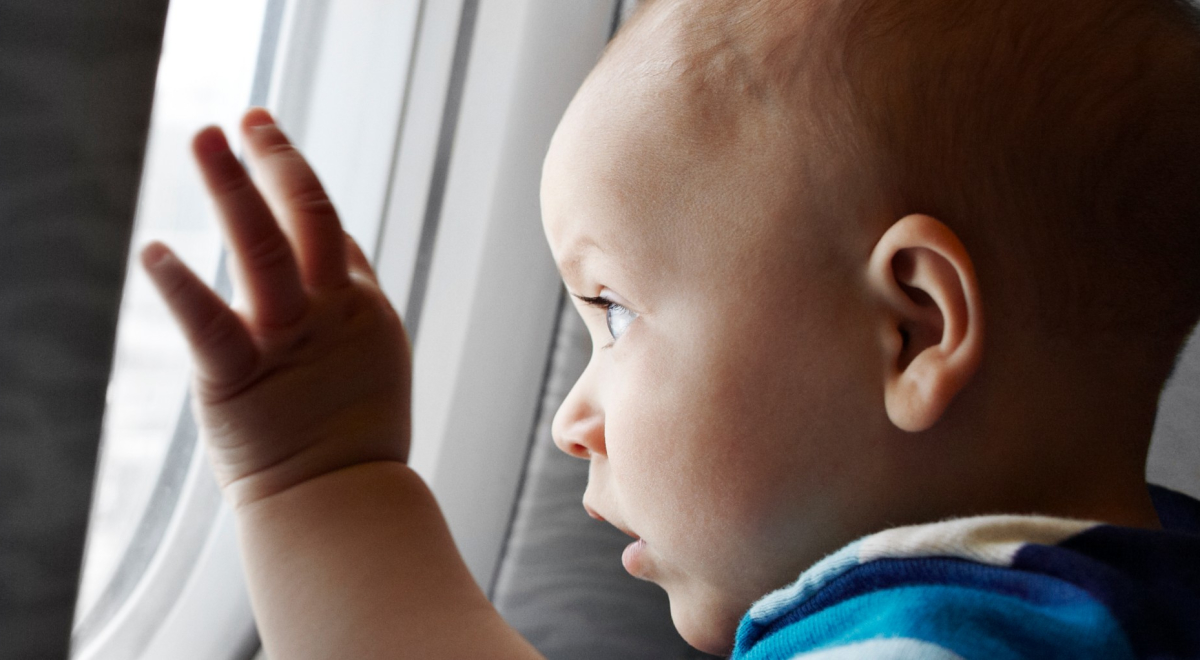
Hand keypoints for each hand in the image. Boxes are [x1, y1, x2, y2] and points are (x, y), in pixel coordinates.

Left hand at [142, 108, 410, 507]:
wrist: (341, 503)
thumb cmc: (354, 440)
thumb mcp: (371, 362)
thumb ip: (349, 310)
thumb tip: (332, 263)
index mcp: (362, 310)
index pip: (331, 231)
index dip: (299, 182)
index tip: (269, 142)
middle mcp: (330, 313)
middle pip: (309, 217)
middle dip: (279, 162)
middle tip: (248, 118)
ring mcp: (290, 341)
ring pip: (267, 249)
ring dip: (238, 188)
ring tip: (210, 137)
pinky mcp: (242, 378)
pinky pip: (211, 327)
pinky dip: (181, 289)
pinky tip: (154, 251)